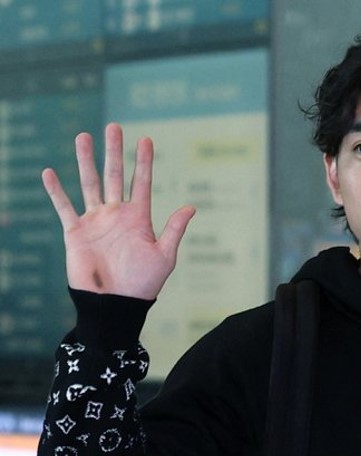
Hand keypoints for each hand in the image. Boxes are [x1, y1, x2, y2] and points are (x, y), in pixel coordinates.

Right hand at [42, 123, 194, 299]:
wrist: (115, 304)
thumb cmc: (143, 283)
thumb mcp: (164, 255)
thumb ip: (174, 229)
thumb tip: (191, 206)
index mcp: (139, 217)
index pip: (142, 182)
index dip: (143, 161)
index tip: (146, 139)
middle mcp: (117, 214)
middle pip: (115, 175)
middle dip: (114, 151)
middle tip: (114, 127)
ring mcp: (95, 221)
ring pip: (90, 184)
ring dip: (86, 161)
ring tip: (84, 136)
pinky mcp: (76, 232)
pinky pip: (64, 207)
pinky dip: (56, 191)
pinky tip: (50, 172)